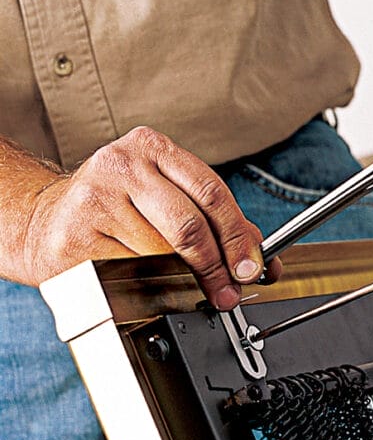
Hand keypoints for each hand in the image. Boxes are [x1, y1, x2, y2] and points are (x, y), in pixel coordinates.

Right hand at [20, 126, 279, 308]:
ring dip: (180, 280)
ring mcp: (95, 199)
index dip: (237, 236)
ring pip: (161, 255)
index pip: (211, 192)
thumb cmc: (116, 209)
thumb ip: (214, 219)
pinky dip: (145, 286)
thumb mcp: (165, 197)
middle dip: (215, 267)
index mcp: (152, 148)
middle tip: (226, 291)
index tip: (250, 267)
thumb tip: (259, 255)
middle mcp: (122, 165)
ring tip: (180, 284)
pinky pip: (130, 273)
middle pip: (189, 226)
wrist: (47, 221)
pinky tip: (141, 280)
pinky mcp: (76, 236)